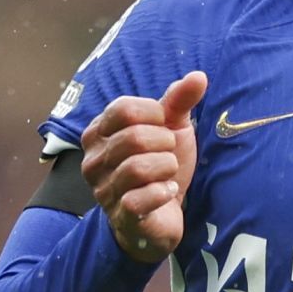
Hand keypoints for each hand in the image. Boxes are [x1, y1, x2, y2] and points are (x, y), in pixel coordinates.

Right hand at [80, 72, 207, 262]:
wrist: (163, 214)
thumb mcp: (172, 128)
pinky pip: (141, 198)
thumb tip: (199, 76)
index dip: (156, 115)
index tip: (163, 127)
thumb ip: (179, 101)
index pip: (124, 108)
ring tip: (168, 172)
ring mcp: (103, 189)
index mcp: (99, 132)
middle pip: (133, 137)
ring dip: (167, 167)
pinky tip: (167, 191)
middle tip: (168, 153)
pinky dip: (164, 192)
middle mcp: (93, 159)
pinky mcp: (120, 215)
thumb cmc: (161, 166)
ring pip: (139, 167)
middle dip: (164, 143)